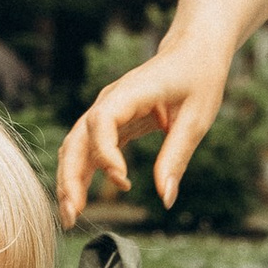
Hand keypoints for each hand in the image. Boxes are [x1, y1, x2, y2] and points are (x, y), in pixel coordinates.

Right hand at [55, 33, 231, 229]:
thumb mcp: (196, 119)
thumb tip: (166, 198)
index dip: (105, 151)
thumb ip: (177, 157)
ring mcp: (107, 112)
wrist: (193, 52)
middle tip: (73, 214)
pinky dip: (82, 174)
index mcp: (131, 91)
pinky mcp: (111, 124)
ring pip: (76, 146)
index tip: (121, 180)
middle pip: (78, 138)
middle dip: (71, 176)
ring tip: (70, 216)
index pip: (102, 120)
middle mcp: (110, 100)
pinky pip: (89, 150)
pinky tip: (82, 201)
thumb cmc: (198, 78)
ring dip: (69, 180)